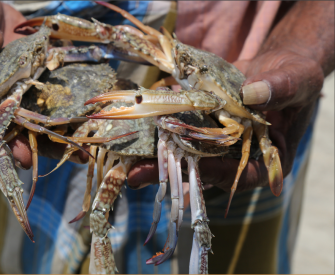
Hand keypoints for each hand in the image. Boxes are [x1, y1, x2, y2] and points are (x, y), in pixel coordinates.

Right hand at [0, 2, 88, 168]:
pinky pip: (53, 90)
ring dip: (62, 130)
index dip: (5, 141)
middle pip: (20, 126)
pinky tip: (89, 116)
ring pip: (39, 113)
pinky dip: (69, 103)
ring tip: (87, 146)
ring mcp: (18, 85)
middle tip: (72, 156)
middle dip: (45, 143)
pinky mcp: (35, 72)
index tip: (24, 157)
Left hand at [127, 1, 332, 191]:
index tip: (191, 170)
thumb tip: (252, 94)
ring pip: (187, 149)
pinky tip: (144, 119)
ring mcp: (217, 137)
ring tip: (129, 159)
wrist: (278, 63)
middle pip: (204, 168)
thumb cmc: (296, 77)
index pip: (240, 174)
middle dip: (171, 171)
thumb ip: (281, 89)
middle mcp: (236, 152)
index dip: (216, 173)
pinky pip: (182, 125)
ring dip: (159, 152)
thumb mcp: (297, 81)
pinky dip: (164, 122)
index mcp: (266, 157)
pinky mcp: (203, 120)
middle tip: (138, 176)